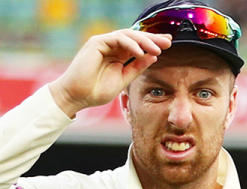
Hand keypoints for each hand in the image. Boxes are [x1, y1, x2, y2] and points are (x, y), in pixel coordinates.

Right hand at [49, 30, 171, 117]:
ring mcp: (103, 43)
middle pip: (135, 37)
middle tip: (168, 41)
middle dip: (153, 38)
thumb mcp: (124, 79)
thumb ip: (137, 67)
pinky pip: (117, 38)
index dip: (153, 44)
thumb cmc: (96, 91)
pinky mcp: (97, 42)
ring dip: (144, 41)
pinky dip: (131, 44)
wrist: (77, 96)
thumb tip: (153, 57)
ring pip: (128, 35)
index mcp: (118, 55)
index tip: (168, 45)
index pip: (139, 45)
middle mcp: (112, 46)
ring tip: (157, 49)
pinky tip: (141, 52)